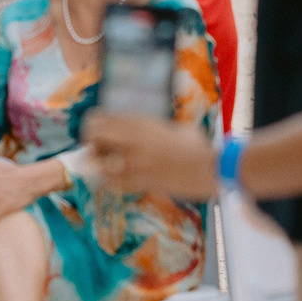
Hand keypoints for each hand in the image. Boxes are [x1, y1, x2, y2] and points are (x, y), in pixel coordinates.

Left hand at [84, 113, 220, 200]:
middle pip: (93, 135)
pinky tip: (117, 182)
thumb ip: (152, 128)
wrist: (210, 168)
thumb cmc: (196, 147)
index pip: (100, 117)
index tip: (96, 132)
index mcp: (141, 123)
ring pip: (97, 162)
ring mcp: (134, 162)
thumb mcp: (172, 128)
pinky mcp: (139, 182)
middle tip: (98, 150)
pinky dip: (110, 183)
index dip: (93, 125)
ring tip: (105, 167)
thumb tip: (140, 131)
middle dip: (91, 143)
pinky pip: (112, 183)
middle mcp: (133, 139)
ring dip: (98, 164)